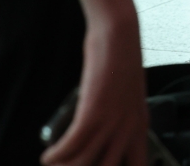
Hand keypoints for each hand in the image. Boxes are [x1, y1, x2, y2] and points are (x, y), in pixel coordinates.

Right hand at [39, 7, 145, 165]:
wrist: (119, 35)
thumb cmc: (122, 63)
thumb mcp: (129, 99)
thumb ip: (121, 121)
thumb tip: (104, 140)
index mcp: (140, 127)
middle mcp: (128, 129)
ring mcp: (112, 122)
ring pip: (85, 164)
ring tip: (54, 165)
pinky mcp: (94, 112)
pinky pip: (71, 146)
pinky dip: (56, 155)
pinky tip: (49, 156)